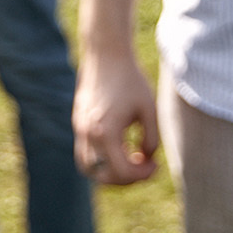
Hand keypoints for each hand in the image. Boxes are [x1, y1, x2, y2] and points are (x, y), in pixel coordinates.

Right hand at [73, 47, 160, 185]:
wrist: (106, 55)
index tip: (155, 164)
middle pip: (102, 176)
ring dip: (108, 171)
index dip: (142, 175)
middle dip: (125, 177)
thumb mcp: (149, 111)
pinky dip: (101, 158)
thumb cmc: (131, 80)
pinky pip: (85, 152)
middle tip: (143, 165)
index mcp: (106, 132)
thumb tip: (146, 158)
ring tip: (129, 159)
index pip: (121, 172)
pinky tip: (120, 144)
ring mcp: (80, 128)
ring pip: (88, 167)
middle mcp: (88, 133)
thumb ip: (150, 140)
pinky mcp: (78, 121)